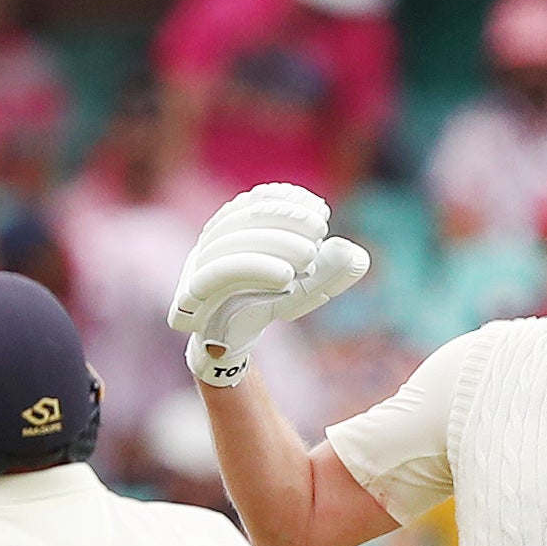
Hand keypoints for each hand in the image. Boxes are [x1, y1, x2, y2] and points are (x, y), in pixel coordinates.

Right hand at [166, 185, 370, 387]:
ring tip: (310, 254)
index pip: (253, 201)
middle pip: (242, 217)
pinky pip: (217, 274)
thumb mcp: (306, 289)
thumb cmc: (264, 306)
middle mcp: (208, 241)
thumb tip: (356, 256)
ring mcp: (195, 267)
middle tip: (320, 229)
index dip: (285, 199)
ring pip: (229, 242)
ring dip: (273, 242)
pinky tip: (286, 277)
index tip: (319, 208)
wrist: (228, 346)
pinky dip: (254, 268)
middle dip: (284, 218)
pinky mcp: (191, 297)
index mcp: (230, 228)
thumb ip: (331, 273)